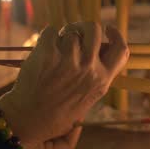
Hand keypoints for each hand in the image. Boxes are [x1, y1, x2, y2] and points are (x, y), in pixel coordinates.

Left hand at [0, 22, 128, 148]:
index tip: (109, 30)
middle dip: (84, 27)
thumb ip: (96, 76)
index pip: (121, 50)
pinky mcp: (48, 55)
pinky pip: (50, 31)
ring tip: (55, 48)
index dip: (116, 35)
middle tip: (75, 33)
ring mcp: (70, 61)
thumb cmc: (57, 113)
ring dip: (62, 35)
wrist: (28, 121)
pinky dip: (46, 37)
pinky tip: (43, 50)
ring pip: (71, 30)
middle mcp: (89, 69)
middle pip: (95, 30)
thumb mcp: (87, 99)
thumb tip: (99, 49)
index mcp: (102, 81)